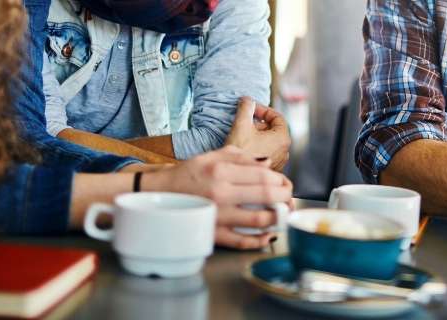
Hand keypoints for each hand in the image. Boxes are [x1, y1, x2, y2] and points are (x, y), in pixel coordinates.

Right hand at [148, 146, 292, 248]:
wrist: (158, 194)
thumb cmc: (187, 175)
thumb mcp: (210, 157)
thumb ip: (239, 157)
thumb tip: (267, 163)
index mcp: (220, 170)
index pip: (263, 175)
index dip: (281, 180)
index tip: (285, 184)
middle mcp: (219, 192)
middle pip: (266, 195)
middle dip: (285, 197)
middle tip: (289, 199)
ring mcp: (216, 215)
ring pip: (258, 219)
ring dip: (277, 218)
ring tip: (283, 215)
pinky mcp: (211, 233)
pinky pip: (241, 240)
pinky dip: (259, 240)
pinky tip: (268, 235)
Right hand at [225, 97, 290, 170]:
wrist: (234, 178)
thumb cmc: (240, 153)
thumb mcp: (241, 125)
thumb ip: (246, 108)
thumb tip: (247, 100)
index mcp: (283, 139)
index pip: (277, 117)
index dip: (263, 110)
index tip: (251, 109)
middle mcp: (285, 152)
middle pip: (274, 129)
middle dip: (258, 123)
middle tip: (245, 122)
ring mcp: (279, 163)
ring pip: (270, 142)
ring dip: (257, 135)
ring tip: (243, 135)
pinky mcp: (271, 170)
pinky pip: (267, 153)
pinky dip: (258, 147)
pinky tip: (245, 148)